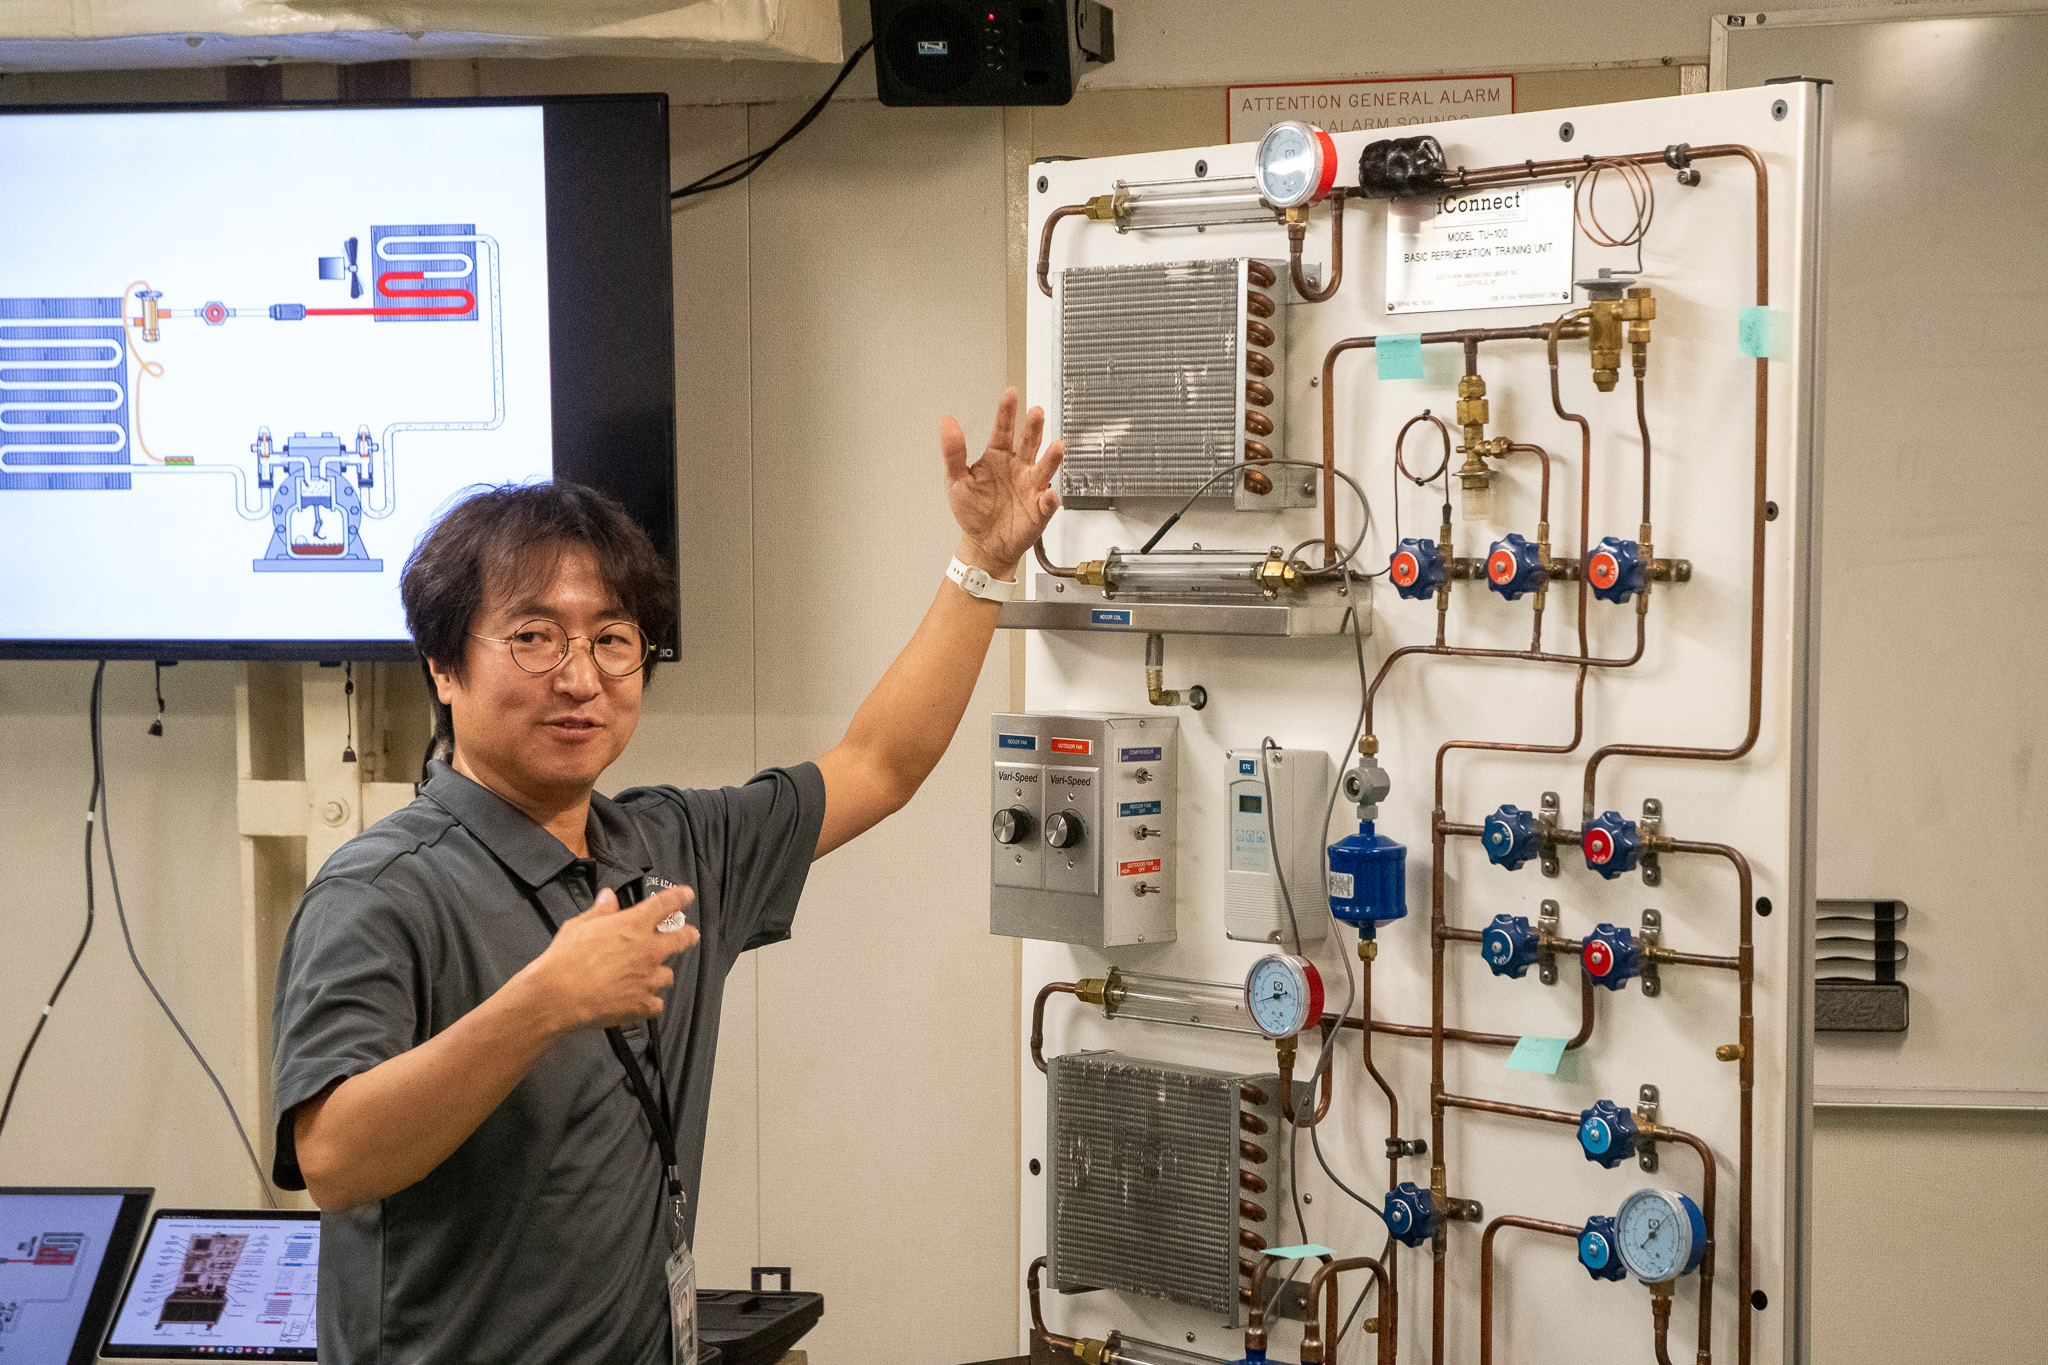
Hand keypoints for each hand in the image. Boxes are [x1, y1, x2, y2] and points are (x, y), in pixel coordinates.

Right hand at [524, 885, 698, 1032]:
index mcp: (633, 925)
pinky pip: (656, 1003)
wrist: (558, 995)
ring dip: (660, 973)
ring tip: (651, 975)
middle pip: (679, 939)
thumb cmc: (566, 958)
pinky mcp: (642, 1004)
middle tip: (691, 934)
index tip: (687, 894)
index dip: (679, 897)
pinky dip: (650, 1002)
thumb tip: (608, 897)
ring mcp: (648, 978)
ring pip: (668, 975)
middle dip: (687, 935)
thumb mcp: (579, 926)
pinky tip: (641, 1001)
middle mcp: (647, 950)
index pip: (664, 905)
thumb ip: (600, 911)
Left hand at [940, 386, 1064, 574]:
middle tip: (1036, 413)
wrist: (984, 544)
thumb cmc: (972, 510)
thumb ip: (953, 452)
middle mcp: (1018, 467)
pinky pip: (1048, 502)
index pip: (1003, 429)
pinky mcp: (1039, 510)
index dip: (1007, 412)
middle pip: (1028, 442)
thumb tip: (947, 423)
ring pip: (1044, 468)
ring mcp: (1031, 487)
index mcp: (998, 456)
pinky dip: (1050, 499)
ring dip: (1051, 458)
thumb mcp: (955, 480)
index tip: (1010, 394)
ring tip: (1056, 447)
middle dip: (1034, 428)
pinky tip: (1048, 494)